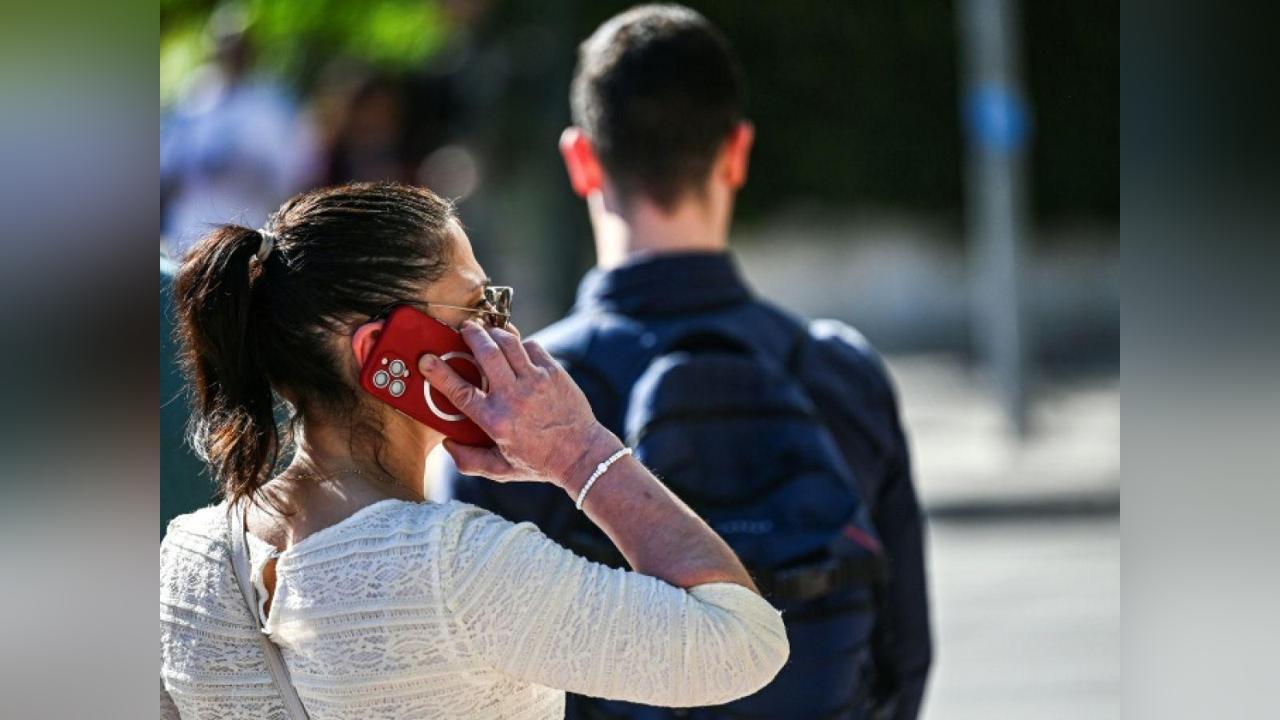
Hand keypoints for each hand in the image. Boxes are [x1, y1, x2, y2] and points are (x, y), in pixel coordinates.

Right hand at [418, 321, 622, 491]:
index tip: (428, 359)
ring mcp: (536, 382)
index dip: (439, 372)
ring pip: (509, 343)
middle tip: (464, 329)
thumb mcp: (500, 469)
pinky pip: (531, 346)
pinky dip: (520, 343)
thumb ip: (470, 461)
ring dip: (493, 333)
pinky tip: (514, 348)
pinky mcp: (553, 372)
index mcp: (495, 421)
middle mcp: (514, 398)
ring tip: (486, 331)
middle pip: (485, 353)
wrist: (581, 454)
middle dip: (470, 335)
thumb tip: (448, 444)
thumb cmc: (540, 462)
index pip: (459, 391)